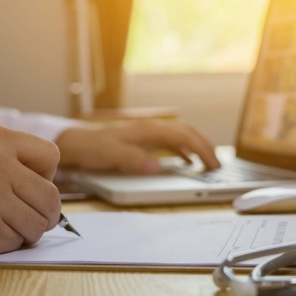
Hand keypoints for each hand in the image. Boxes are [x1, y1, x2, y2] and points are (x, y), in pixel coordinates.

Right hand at [0, 124, 60, 257]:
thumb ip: (13, 155)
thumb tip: (46, 180)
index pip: (51, 155)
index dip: (47, 174)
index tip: (36, 183)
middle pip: (51, 196)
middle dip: (46, 210)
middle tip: (33, 213)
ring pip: (37, 223)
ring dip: (26, 229)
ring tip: (6, 222)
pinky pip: (15, 242)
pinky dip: (6, 242)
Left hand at [56, 120, 219, 173]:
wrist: (78, 143)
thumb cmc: (94, 148)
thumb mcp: (112, 155)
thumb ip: (134, 160)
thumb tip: (157, 167)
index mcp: (147, 131)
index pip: (183, 136)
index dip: (201, 149)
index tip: (212, 164)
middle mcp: (151, 128)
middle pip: (187, 132)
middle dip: (205, 146)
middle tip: (217, 165)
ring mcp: (148, 133)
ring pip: (181, 134)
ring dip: (197, 146)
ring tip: (208, 162)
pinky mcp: (144, 139)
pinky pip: (171, 141)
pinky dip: (184, 149)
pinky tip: (186, 160)